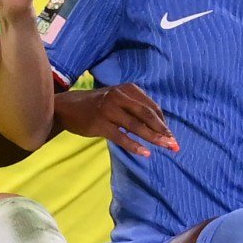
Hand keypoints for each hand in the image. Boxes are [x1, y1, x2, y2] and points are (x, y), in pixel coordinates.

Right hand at [55, 83, 177, 156]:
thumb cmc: (97, 105)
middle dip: (162, 131)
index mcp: (127, 89)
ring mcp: (109, 109)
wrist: (68, 107)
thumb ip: (135, 108)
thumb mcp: (118, 99)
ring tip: (166, 148)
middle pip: (147, 115)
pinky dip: (134, 146)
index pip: (152, 107)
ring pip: (136, 126)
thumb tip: (159, 126)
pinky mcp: (100, 123)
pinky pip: (121, 137)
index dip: (163, 122)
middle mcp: (119, 96)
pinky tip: (145, 153)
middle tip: (174, 144)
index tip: (170, 135)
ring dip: (153, 138)